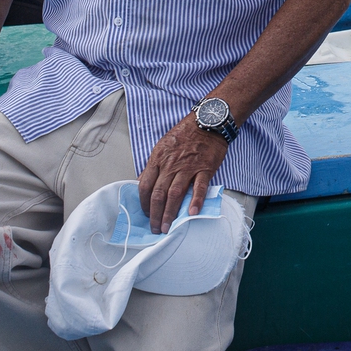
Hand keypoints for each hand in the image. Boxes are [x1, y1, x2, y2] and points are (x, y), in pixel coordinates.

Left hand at [139, 112, 228, 233]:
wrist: (207, 122)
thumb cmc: (185, 134)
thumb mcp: (162, 146)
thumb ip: (154, 165)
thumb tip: (143, 181)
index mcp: (158, 159)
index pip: (145, 185)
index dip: (143, 203)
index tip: (146, 214)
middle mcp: (170, 165)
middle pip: (158, 194)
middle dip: (154, 214)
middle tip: (155, 228)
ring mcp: (188, 167)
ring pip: (175, 194)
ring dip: (170, 213)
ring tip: (167, 227)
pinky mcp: (204, 168)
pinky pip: (199, 187)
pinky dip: (195, 201)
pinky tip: (191, 213)